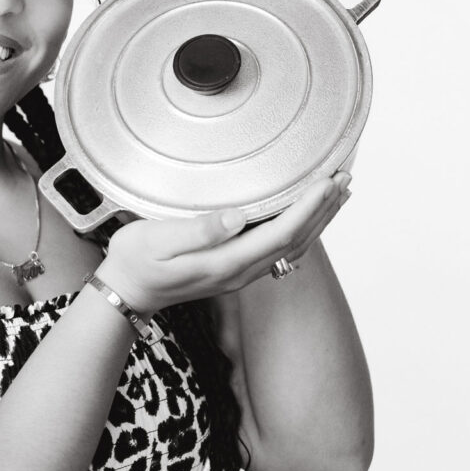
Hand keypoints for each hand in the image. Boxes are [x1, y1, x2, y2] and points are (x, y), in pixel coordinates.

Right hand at [94, 172, 351, 315]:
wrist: (126, 292)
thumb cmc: (135, 262)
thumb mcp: (156, 241)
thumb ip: (196, 231)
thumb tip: (236, 218)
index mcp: (225, 262)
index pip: (280, 233)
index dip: (308, 207)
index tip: (327, 181)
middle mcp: (240, 271)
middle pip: (296, 241)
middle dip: (323, 210)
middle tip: (344, 178)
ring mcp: (240, 273)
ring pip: (293, 247)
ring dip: (318, 220)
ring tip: (337, 194)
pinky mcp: (235, 269)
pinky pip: (280, 249)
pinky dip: (301, 230)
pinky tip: (305, 217)